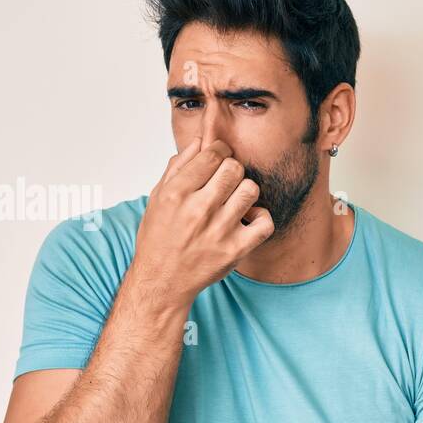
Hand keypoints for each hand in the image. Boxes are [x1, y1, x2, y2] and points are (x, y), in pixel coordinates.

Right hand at [128, 137, 275, 308]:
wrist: (162, 280)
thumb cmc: (159, 238)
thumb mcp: (157, 197)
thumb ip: (178, 167)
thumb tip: (200, 142)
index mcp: (177, 193)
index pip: (212, 155)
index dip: (220, 151)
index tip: (220, 158)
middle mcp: (198, 209)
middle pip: (234, 168)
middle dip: (232, 170)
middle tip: (226, 182)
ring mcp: (219, 230)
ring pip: (251, 190)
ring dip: (245, 192)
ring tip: (236, 201)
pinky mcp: (236, 249)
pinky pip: (265, 222)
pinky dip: (261, 218)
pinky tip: (248, 220)